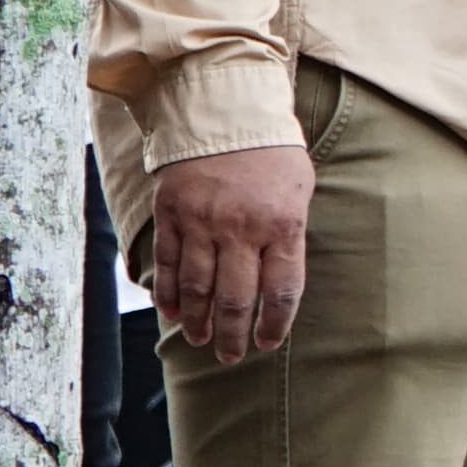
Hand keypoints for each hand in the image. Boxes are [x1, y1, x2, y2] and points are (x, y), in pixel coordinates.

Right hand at [152, 144, 314, 364]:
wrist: (223, 109)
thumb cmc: (271, 151)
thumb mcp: (298, 190)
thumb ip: (288, 235)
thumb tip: (277, 281)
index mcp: (281, 225)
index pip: (281, 290)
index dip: (273, 324)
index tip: (267, 343)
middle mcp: (240, 229)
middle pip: (236, 298)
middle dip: (233, 334)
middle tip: (231, 356)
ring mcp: (202, 222)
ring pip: (198, 287)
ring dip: (198, 321)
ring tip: (201, 340)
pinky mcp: (171, 213)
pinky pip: (168, 263)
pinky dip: (168, 293)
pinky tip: (172, 312)